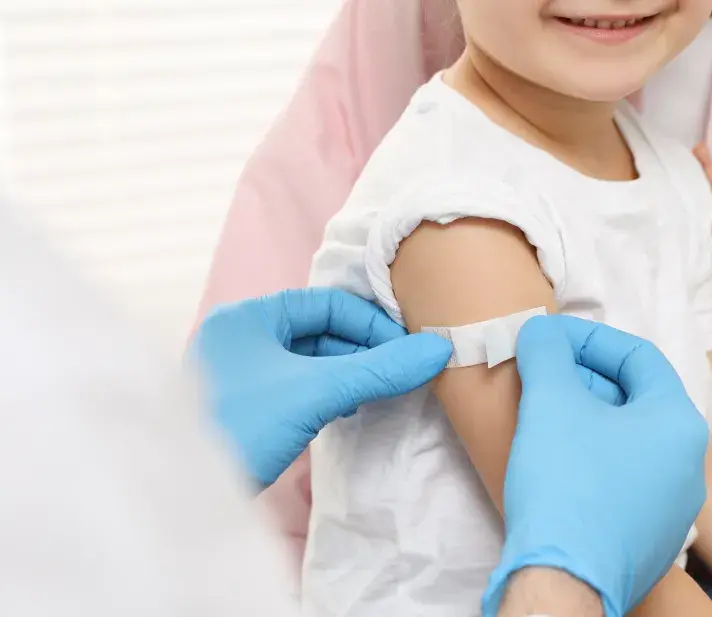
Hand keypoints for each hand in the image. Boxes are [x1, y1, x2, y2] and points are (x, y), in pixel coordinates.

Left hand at [189, 288, 451, 486]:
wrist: (179, 497)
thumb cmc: (242, 427)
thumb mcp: (317, 392)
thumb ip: (378, 369)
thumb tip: (439, 349)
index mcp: (248, 316)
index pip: (326, 303)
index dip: (371, 324)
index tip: (405, 352)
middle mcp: (240, 336)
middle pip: (318, 330)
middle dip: (362, 350)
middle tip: (398, 374)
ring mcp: (239, 373)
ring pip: (308, 360)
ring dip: (347, 373)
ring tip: (378, 393)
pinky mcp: (243, 406)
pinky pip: (296, 386)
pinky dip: (326, 393)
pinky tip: (348, 409)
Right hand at [482, 315, 710, 616]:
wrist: (564, 581)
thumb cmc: (565, 482)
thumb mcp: (550, 401)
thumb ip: (546, 351)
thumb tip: (541, 331)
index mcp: (679, 423)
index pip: (639, 356)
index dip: (589, 339)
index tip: (550, 340)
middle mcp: (689, 465)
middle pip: (635, 399)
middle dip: (585, 380)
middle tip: (544, 376)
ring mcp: (674, 508)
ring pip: (629, 442)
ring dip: (587, 420)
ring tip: (546, 417)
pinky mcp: (652, 539)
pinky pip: (625, 482)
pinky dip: (593, 460)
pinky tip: (558, 466)